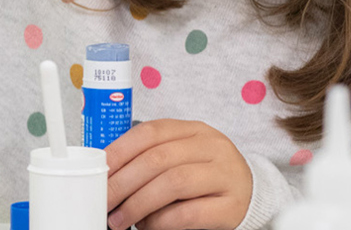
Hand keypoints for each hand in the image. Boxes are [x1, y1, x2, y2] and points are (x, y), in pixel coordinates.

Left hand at [104, 119, 252, 229]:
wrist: (251, 194)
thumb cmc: (205, 177)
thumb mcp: (182, 157)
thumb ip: (151, 159)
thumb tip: (107, 176)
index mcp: (195, 130)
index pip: (151, 132)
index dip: (120, 151)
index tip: (99, 172)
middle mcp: (213, 147)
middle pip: (158, 159)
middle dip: (122, 183)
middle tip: (104, 202)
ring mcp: (225, 175)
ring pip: (173, 183)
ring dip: (138, 204)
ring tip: (120, 219)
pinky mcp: (231, 206)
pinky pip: (189, 213)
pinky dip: (161, 221)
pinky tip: (148, 226)